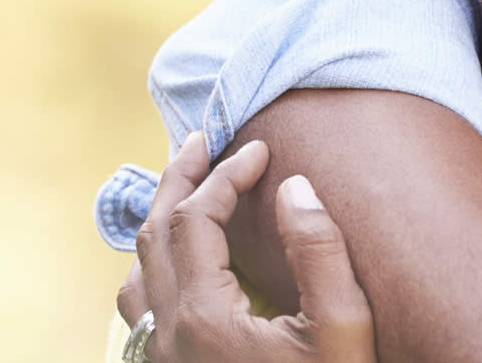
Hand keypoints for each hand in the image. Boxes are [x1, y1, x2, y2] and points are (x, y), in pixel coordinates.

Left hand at [117, 135, 374, 362]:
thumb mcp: (345, 334)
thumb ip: (321, 254)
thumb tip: (295, 186)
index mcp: (205, 319)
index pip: (199, 217)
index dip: (227, 174)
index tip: (261, 152)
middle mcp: (166, 337)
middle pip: (153, 233)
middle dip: (179, 179)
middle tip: (203, 141)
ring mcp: (158, 361)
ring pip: (136, 272)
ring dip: (159, 221)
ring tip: (186, 191)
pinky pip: (138, 309)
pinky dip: (153, 266)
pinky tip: (178, 263)